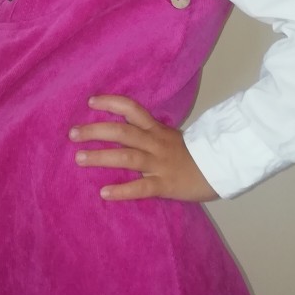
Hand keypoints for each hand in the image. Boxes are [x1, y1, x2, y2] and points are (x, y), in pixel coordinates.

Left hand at [69, 95, 218, 202]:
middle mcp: (155, 143)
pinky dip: (122, 190)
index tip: (90, 101)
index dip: (111, 103)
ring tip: (79, 158)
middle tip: (72, 134)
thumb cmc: (195, 155)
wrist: (221, 170)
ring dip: (101, 157)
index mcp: (157, 130)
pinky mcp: (165, 184)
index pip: (132, 109)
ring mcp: (160, 163)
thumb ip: (151, 134)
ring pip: (127, 157)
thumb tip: (125, 131)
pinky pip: (141, 188)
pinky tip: (105, 193)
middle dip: (95, 131)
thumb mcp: (173, 137)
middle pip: (122, 131)